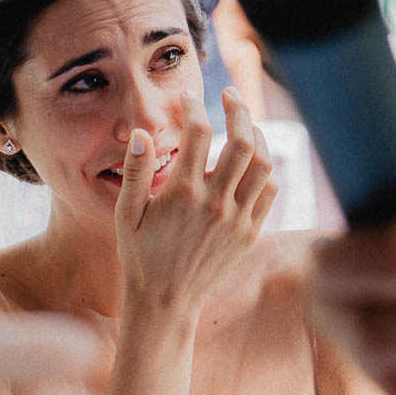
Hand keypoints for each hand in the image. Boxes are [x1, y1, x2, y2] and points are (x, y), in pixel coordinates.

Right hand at [116, 87, 276, 318]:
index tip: (189, 97)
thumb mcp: (126, 214)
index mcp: (182, 194)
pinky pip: (269, 191)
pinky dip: (264, 169)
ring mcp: (237, 219)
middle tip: (229, 93)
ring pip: (263, 164)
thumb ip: (135, 172)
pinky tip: (252, 159)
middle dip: (238, 108)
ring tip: (245, 123)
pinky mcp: (249, 233)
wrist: (165, 301)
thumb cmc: (139, 254)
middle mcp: (215, 204)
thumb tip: (141, 134)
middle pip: (243, 141)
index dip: (195, 106)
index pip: (198, 133)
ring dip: (258, 135)